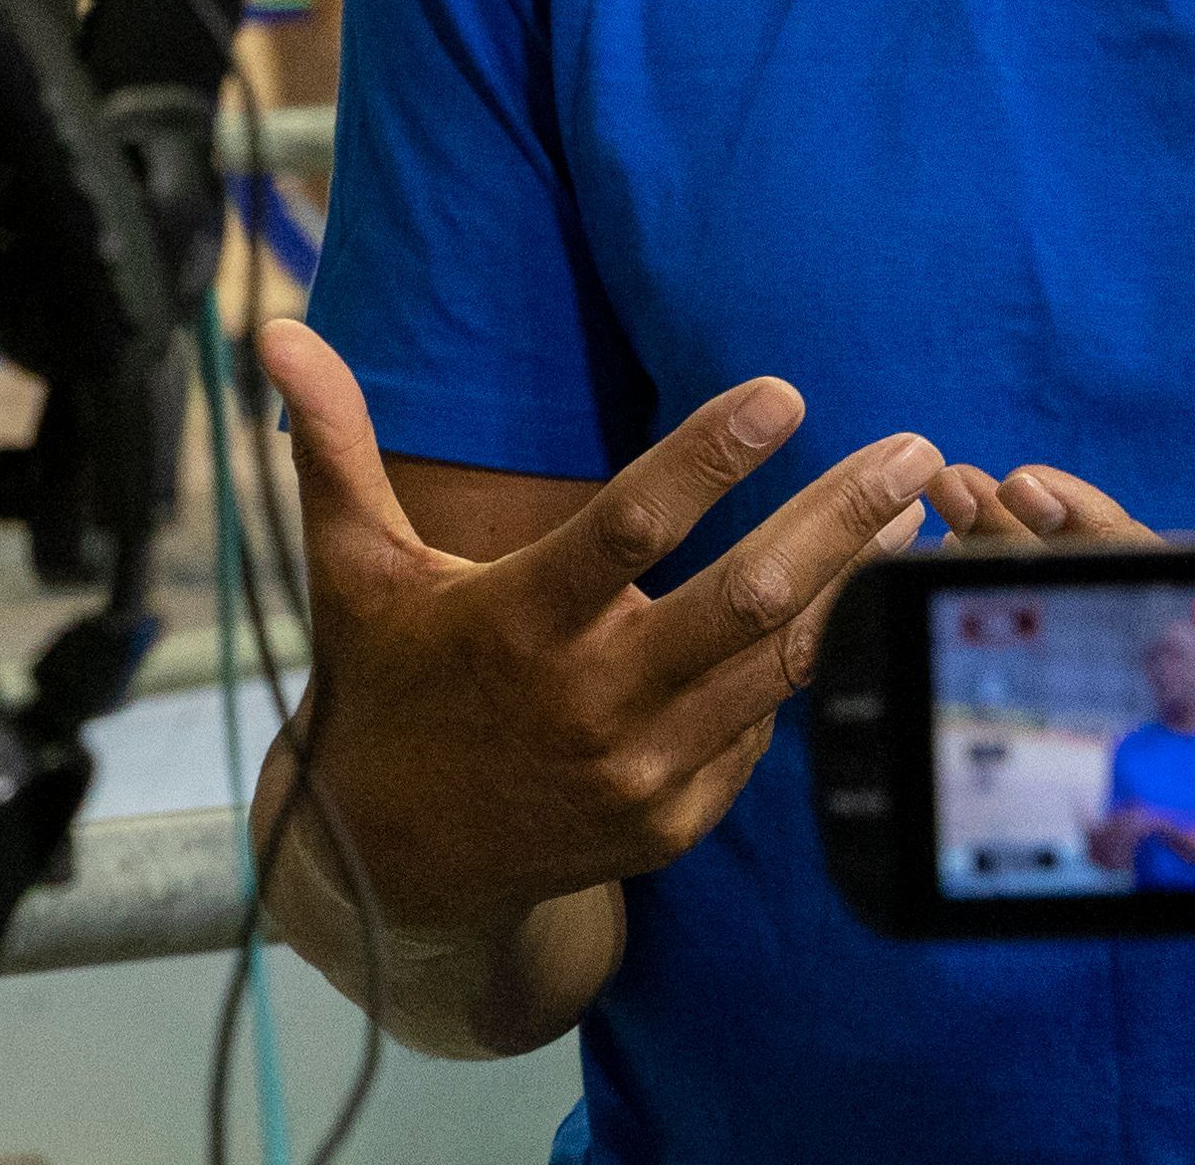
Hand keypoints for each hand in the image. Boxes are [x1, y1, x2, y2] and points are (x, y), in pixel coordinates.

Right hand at [254, 318, 941, 936]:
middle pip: (744, 600)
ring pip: (778, 666)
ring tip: (920, 515)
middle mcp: (589, 700)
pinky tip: (862, 602)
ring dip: (855, 585)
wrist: (398, 862)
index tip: (783, 393)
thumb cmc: (384, 681)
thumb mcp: (353, 563)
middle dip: (839, 519)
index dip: (707, 458)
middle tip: (916, 450)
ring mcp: (642, 769)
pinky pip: (763, 729)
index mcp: (516, 623)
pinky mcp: (677, 818)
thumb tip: (275, 332)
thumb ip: (334, 442)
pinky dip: (814, 666)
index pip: (629, 527)